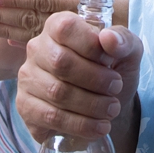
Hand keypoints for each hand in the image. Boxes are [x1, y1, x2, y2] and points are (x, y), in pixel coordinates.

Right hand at [15, 12, 142, 148]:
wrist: (106, 103)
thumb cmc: (113, 70)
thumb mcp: (128, 52)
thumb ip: (123, 40)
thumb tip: (109, 38)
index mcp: (58, 26)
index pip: (66, 28)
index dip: (90, 46)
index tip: (111, 62)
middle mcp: (37, 48)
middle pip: (61, 62)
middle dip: (95, 79)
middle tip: (116, 88)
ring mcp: (28, 78)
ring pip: (57, 92)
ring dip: (91, 104)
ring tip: (112, 109)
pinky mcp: (26, 106)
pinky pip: (50, 117)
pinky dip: (80, 124)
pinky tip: (98, 126)